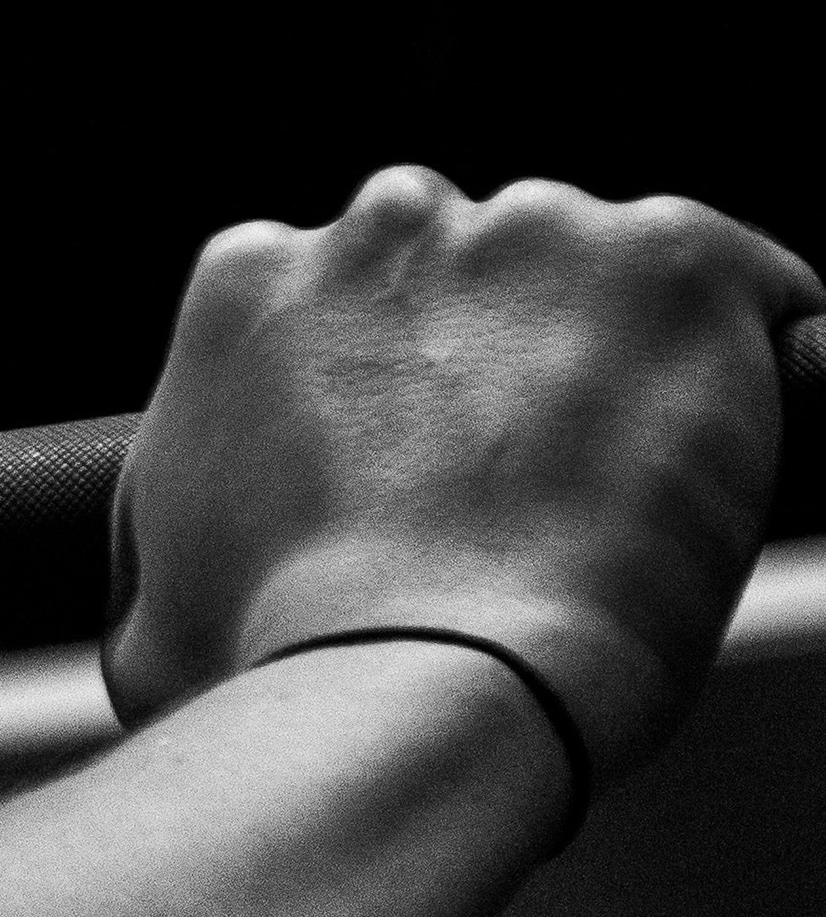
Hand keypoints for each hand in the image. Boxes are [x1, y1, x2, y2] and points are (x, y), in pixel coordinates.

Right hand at [105, 166, 818, 802]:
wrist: (411, 692)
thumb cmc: (268, 677)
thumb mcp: (153, 601)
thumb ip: (176, 544)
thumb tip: (178, 587)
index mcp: (247, 282)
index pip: (350, 299)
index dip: (389, 393)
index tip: (414, 473)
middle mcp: (386, 224)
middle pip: (481, 270)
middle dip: (501, 358)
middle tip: (512, 491)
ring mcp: (541, 233)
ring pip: (613, 283)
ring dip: (620, 369)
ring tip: (611, 508)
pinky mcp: (679, 264)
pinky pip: (762, 300)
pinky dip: (758, 376)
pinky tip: (712, 480)